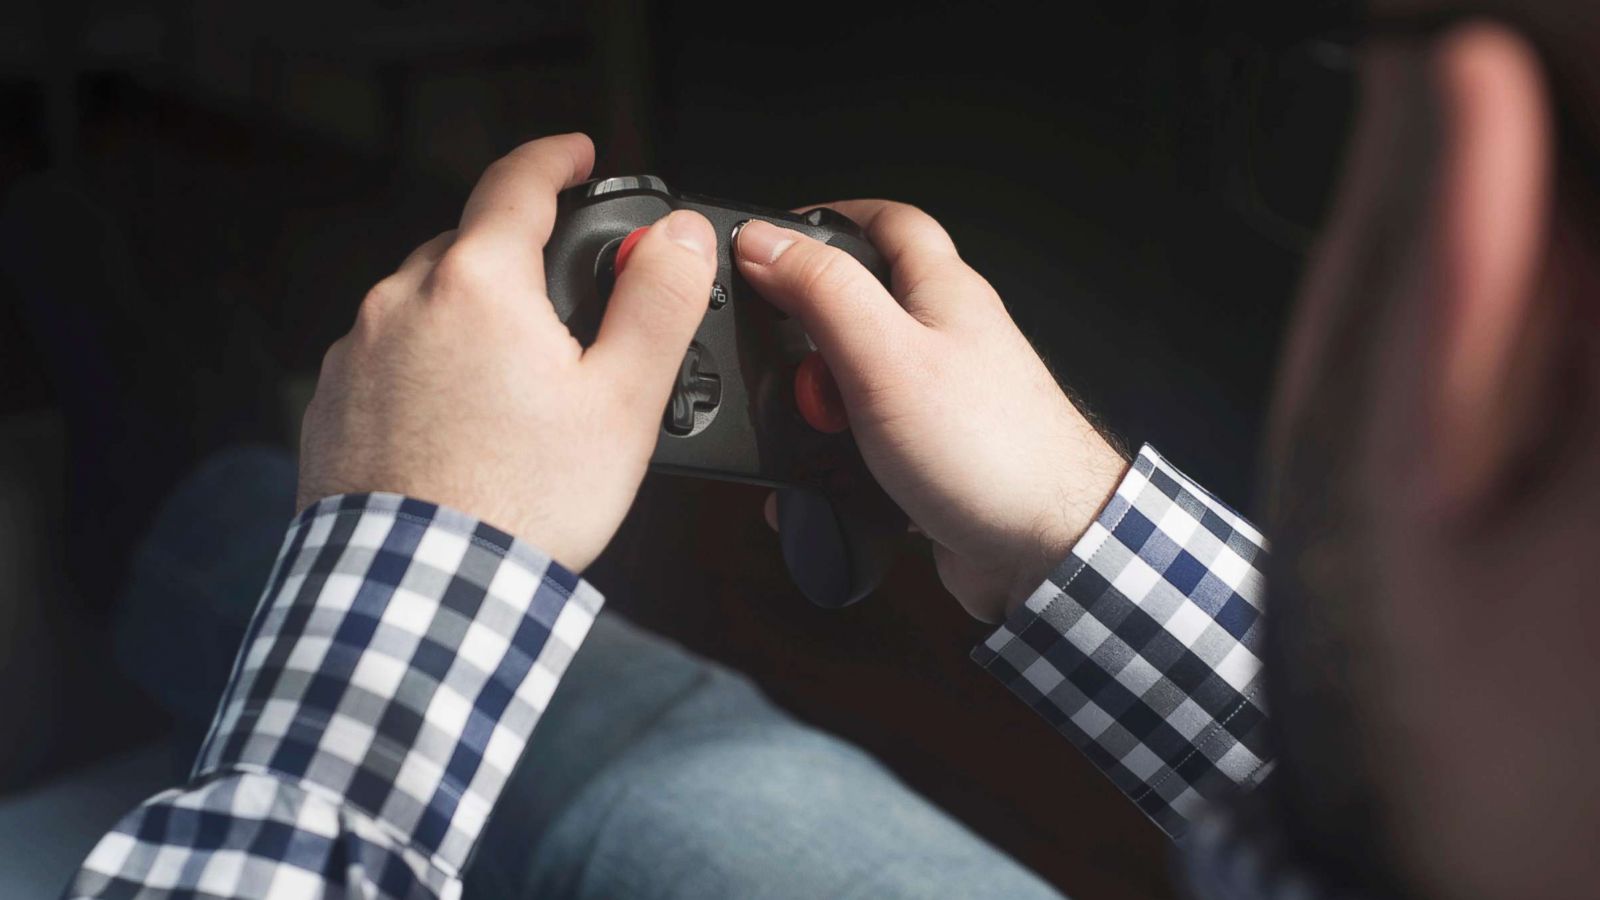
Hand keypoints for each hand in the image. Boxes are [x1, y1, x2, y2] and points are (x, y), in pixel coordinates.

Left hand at [298, 133, 718, 571]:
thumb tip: (682, 238)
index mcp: (475, 283)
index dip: (556, 157)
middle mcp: (400, 301)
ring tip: (516, 393)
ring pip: (425, 305)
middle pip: (470, 248)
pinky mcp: (330, 404)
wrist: (422, 595)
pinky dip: (425, 371)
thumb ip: (658, 302)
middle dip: (518, 263)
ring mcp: (354, 353)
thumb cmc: (523, 503)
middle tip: (567, 316)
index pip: (516, 181)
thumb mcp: (623, 400)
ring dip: (469, 321)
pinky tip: (462, 427)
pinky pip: (386, 359)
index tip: (576, 154)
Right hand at [736, 203, 1128, 621]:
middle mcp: (948, 339)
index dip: (830, 217)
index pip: (889, 222)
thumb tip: (765, 241)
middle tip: (778, 353)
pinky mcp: (934, 457)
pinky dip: (836, 464)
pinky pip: (867, 447)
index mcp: (944, 292)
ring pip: (858, 383)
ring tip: (803, 427)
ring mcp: (943, 400)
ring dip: (819, 407)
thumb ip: (824, 293)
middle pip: (862, 307)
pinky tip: (820, 484)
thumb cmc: (991, 451)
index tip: (773, 237)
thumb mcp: (886, 356)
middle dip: (807, 331)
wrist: (1047, 550)